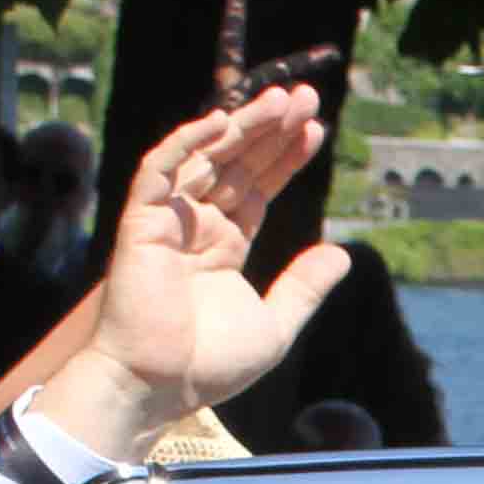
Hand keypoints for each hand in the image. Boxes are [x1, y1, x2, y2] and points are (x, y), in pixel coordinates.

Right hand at [77, 91, 344, 428]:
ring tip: (282, 100)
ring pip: (206, 157)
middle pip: (237, 163)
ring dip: (241, 125)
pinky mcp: (141, 222)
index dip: (286, 158)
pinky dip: (186, 144)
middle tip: (305, 97)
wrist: (158, 387)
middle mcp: (196, 226)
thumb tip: (343, 252)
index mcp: (224, 245)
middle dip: (270, 129)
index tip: (317, 130)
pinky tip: (220, 122)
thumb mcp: (275, 325)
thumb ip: (304, 286)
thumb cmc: (209, 365)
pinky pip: (159, 171)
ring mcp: (168, 221)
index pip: (258, 187)